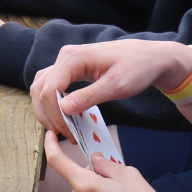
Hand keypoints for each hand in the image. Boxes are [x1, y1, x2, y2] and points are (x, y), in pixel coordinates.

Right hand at [28, 39, 191, 137]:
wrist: (150, 57)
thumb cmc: (137, 68)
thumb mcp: (116, 86)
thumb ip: (88, 97)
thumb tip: (63, 109)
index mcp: (73, 58)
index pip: (50, 89)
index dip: (55, 114)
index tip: (69, 133)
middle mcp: (65, 56)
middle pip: (41, 88)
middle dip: (48, 114)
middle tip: (64, 135)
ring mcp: (67, 61)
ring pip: (42, 85)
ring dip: (46, 108)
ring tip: (61, 127)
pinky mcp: (71, 67)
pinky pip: (52, 84)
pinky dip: (52, 101)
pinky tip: (64, 115)